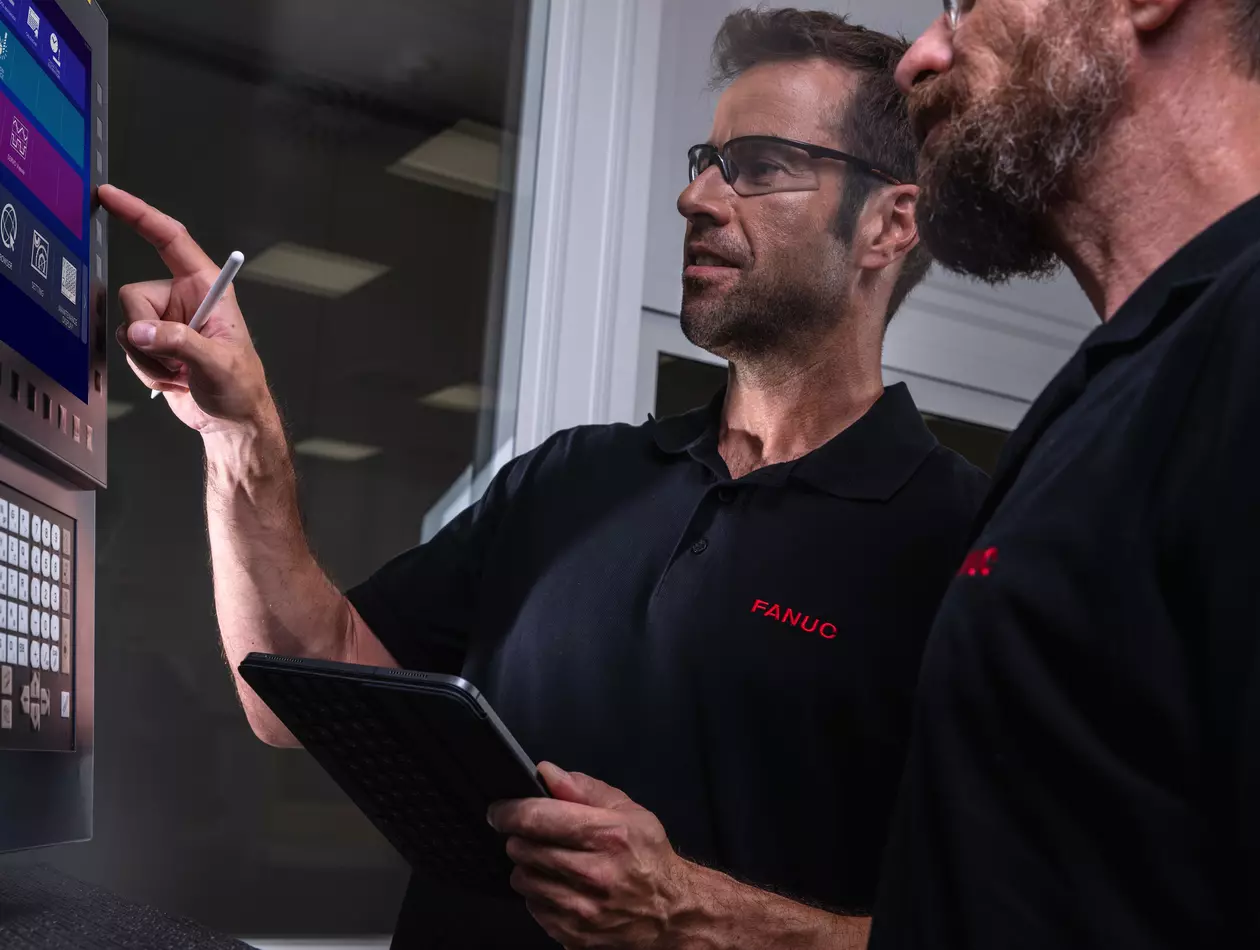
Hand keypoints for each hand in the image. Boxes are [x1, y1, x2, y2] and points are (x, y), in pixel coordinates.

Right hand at [99, 185, 274, 435]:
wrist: (231, 422)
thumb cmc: (241, 388)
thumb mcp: (217, 364)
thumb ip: (179, 343)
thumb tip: (143, 331)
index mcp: (207, 288)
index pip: (170, 240)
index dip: (140, 215)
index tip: (110, 196)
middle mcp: (184, 299)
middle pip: (134, 296)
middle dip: (147, 335)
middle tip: (176, 361)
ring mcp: (168, 322)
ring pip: (129, 328)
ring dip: (149, 360)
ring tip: (181, 374)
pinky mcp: (155, 344)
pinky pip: (129, 349)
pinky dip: (146, 370)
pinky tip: (173, 380)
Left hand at [489, 763, 694, 948]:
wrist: (671, 914)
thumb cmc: (648, 856)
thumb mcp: (628, 810)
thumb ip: (584, 788)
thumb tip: (546, 772)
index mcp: (607, 835)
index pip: (536, 818)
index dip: (508, 811)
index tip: (499, 810)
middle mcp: (592, 874)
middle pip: (523, 848)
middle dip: (521, 837)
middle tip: (534, 835)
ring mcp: (581, 909)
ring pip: (522, 879)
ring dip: (529, 866)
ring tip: (551, 861)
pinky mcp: (573, 934)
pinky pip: (533, 907)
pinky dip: (539, 894)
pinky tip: (560, 886)